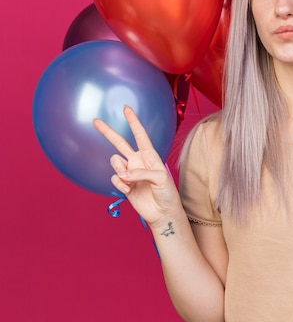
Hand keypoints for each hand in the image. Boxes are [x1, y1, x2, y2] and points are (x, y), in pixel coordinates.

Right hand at [93, 106, 181, 225]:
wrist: (162, 213)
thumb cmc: (167, 194)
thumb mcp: (160, 179)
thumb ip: (141, 173)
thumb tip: (122, 173)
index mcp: (150, 155)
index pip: (140, 135)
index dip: (133, 121)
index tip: (126, 108)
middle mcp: (138, 161)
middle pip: (120, 143)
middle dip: (108, 132)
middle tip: (95, 121)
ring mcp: (130, 172)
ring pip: (115, 163)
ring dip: (120, 171)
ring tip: (131, 182)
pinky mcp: (124, 184)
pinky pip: (115, 179)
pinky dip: (120, 184)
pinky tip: (129, 191)